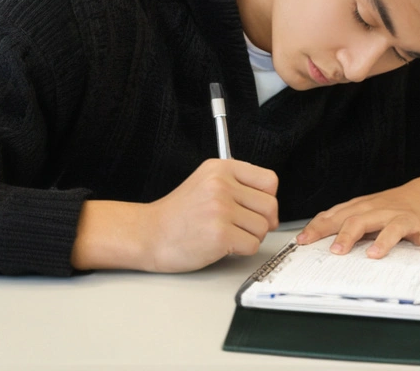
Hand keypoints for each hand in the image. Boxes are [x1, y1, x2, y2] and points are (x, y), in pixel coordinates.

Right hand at [139, 159, 278, 271]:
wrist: (149, 234)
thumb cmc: (177, 214)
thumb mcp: (205, 183)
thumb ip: (236, 184)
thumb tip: (270, 203)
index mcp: (220, 169)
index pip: (269, 180)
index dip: (268, 198)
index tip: (257, 208)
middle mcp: (221, 185)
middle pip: (270, 206)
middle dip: (262, 221)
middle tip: (244, 227)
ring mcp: (220, 209)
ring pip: (263, 228)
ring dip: (250, 237)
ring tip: (228, 235)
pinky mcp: (220, 235)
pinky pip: (252, 246)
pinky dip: (241, 251)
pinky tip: (223, 245)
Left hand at [296, 180, 419, 259]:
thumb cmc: (392, 206)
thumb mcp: (365, 210)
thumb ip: (343, 220)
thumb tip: (312, 234)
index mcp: (362, 208)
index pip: (336, 216)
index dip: (318, 228)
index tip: (303, 241)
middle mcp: (380, 211)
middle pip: (359, 220)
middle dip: (346, 235)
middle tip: (335, 251)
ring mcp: (401, 217)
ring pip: (391, 227)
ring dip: (382, 240)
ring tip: (373, 255)